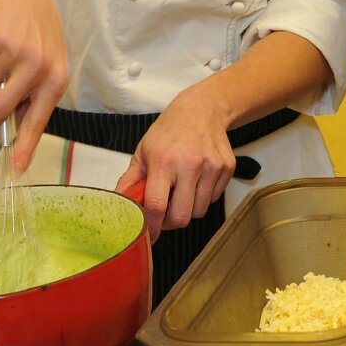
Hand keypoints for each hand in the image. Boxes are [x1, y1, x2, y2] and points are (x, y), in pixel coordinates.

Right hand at [0, 0, 68, 173]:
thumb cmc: (36, 41)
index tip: (16, 169)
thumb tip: (12, 132)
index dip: (25, 147)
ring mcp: (21, 55)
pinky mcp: (2, 40)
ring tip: (0, 59)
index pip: (38, 121)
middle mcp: (41, 70)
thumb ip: (31, 98)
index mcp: (56, 82)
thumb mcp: (45, 68)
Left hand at [114, 88, 234, 230]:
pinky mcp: (227, 168)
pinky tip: (197, 180)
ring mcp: (211, 167)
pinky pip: (213, 199)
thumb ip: (130, 181)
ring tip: (182, 191)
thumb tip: (118, 205)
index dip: (151, 227)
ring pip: (200, 211)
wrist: (202, 110)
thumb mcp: (143, 152)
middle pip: (181, 217)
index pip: (156, 206)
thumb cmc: (169, 132)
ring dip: (188, 209)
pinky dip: (203, 197)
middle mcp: (189, 164)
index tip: (148, 236)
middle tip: (165, 213)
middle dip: (171, 222)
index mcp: (163, 161)